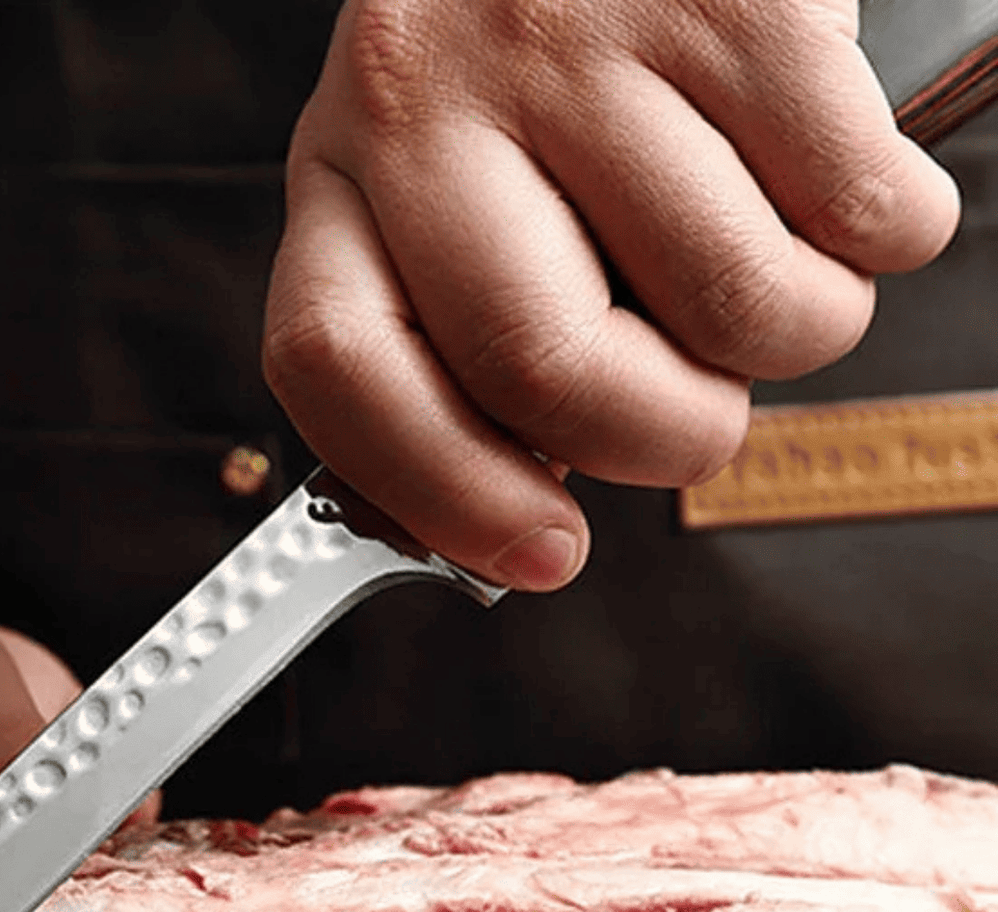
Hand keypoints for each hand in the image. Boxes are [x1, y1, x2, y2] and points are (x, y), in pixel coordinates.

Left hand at [264, 0, 959, 589]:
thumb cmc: (537, 74)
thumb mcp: (440, 199)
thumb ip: (454, 345)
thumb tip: (527, 505)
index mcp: (342, 174)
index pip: (338, 367)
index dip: (446, 494)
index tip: (543, 555)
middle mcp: (432, 99)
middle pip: (540, 366)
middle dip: (659, 443)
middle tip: (695, 423)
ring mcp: (577, 37)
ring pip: (727, 300)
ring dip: (789, 340)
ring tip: (768, 279)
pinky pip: (857, 211)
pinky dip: (878, 246)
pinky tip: (826, 195)